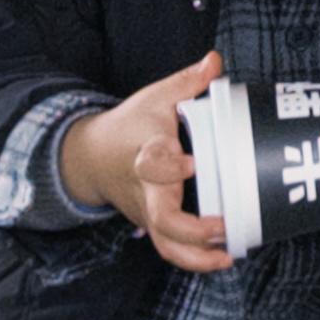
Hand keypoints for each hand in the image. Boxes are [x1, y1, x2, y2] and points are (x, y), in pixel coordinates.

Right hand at [62, 51, 236, 273]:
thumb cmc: (129, 126)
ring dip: (196, 258)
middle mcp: (146, 190)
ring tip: (228, 256)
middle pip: (163, 220)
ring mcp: (148, 212)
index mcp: (146, 154)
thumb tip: (214, 60)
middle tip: (222, 226)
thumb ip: (187, 82)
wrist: (92, 157)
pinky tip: (222, 255)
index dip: (168, 167)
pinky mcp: (153, 224)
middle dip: (192, 230)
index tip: (190, 163)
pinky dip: (194, 258)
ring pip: (167, 246)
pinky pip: (171, 248)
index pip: (152, 164)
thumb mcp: (155, 97)